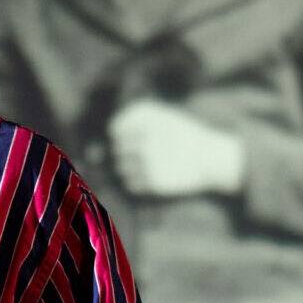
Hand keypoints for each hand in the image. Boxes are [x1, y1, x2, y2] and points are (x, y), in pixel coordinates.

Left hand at [107, 97, 244, 197]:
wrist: (211, 157)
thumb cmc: (184, 137)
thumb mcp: (161, 120)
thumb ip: (128, 129)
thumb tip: (91, 154)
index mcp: (148, 117)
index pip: (115, 129)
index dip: (121, 137)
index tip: (133, 140)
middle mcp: (145, 136)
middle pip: (117, 150)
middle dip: (127, 154)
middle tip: (146, 154)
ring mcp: (148, 160)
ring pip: (121, 169)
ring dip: (131, 169)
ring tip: (152, 165)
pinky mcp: (152, 181)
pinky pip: (131, 185)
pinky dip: (138, 183)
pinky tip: (154, 176)